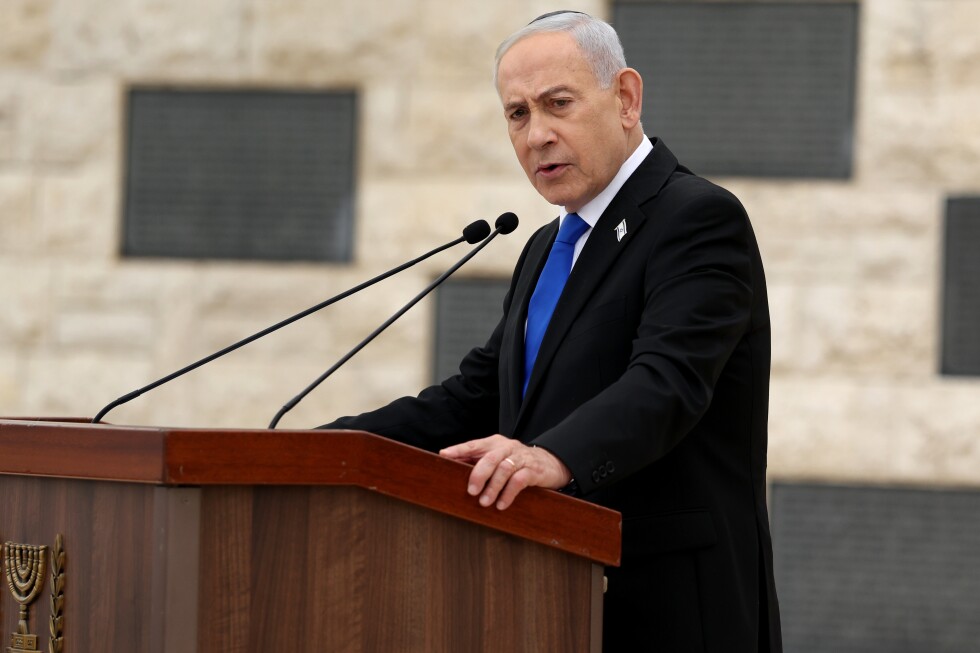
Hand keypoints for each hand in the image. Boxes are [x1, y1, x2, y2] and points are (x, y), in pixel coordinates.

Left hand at [439, 434, 571, 509]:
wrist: (551, 463)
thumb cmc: (517, 462)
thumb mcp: (499, 458)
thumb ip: (479, 462)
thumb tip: (452, 471)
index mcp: (494, 443)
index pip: (474, 445)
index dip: (459, 449)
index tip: (444, 455)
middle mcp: (507, 447)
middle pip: (490, 457)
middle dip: (478, 474)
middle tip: (470, 491)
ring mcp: (521, 458)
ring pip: (504, 469)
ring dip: (493, 487)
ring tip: (484, 502)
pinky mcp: (533, 470)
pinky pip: (519, 481)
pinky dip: (508, 493)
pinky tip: (501, 504)